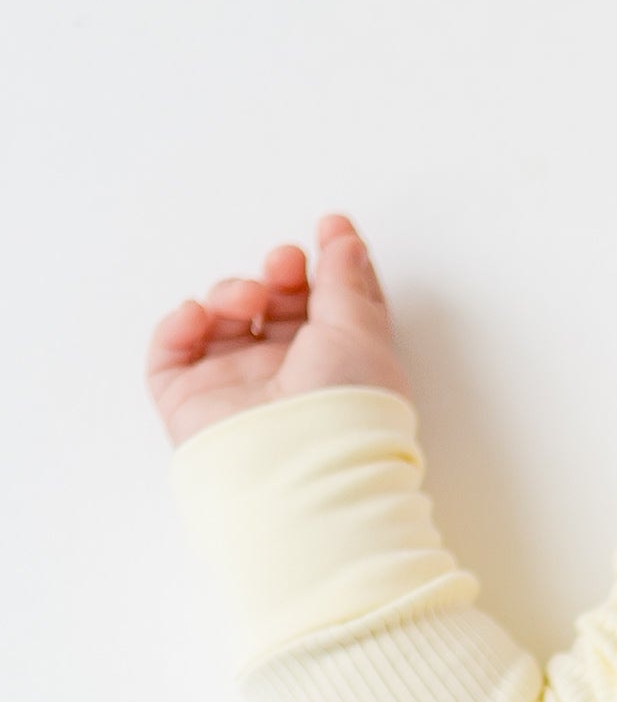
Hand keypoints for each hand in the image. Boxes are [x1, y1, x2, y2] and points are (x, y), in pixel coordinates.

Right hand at [144, 212, 411, 445]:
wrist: (299, 474)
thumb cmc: (345, 409)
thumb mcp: (360, 331)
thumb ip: (346, 280)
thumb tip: (344, 240)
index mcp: (337, 365)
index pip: (330, 305)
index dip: (331, 263)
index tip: (332, 226)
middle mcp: (288, 378)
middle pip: (274, 306)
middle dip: (278, 274)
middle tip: (285, 262)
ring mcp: (237, 389)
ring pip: (221, 320)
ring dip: (231, 293)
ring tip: (247, 299)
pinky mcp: (192, 402)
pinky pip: (171, 352)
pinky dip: (179, 325)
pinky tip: (199, 315)